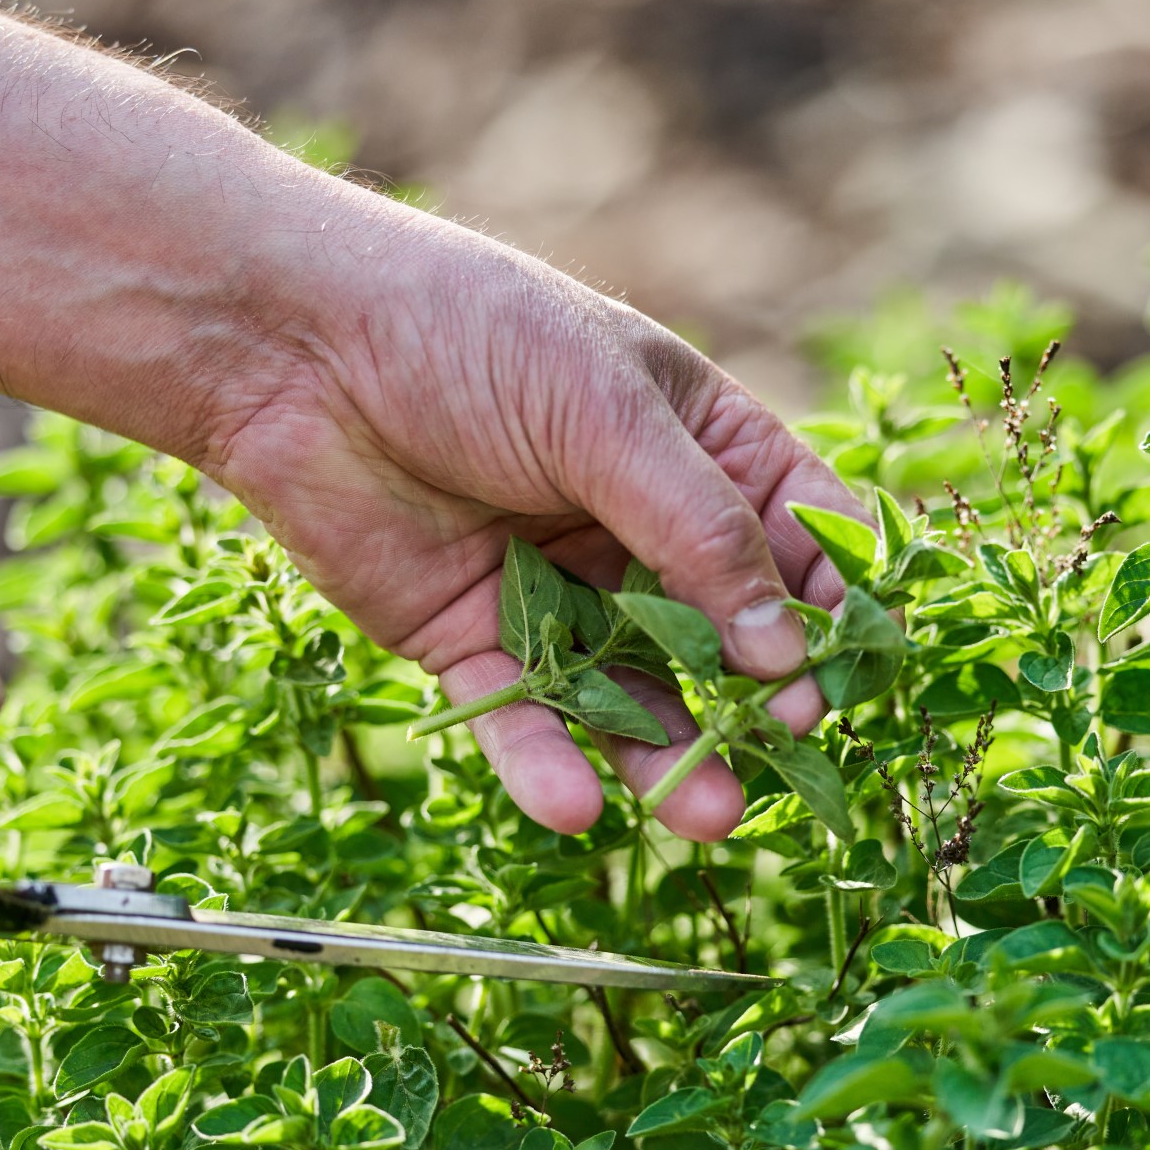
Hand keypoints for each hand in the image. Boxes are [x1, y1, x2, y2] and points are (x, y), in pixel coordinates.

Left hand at [211, 211, 865, 841]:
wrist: (294, 345)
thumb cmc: (469, 335)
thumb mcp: (606, 415)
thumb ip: (698, 533)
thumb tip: (785, 649)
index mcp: (693, 443)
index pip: (795, 532)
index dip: (830, 602)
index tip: (855, 671)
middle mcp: (632, 522)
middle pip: (720, 631)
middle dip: (757, 699)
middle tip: (789, 753)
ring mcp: (554, 585)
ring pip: (629, 691)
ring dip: (669, 755)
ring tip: (710, 814)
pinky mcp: (469, 636)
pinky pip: (521, 713)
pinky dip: (548, 763)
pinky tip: (581, 807)